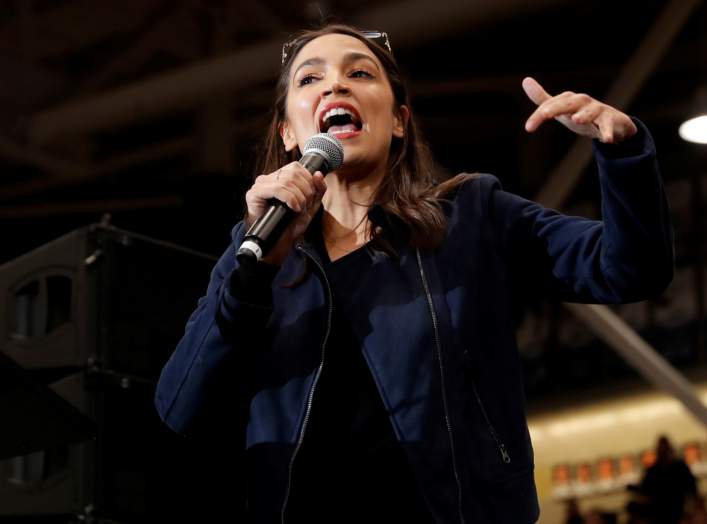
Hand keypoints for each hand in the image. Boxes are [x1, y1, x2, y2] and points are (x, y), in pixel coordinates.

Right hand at [244, 161, 326, 264]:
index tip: (310, 197)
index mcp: (280, 177)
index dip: (308, 180)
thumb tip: (318, 173)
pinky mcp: (254, 194)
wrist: (280, 243)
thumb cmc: (291, 224)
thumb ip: (318, 189)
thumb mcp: (311, 205)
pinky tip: (293, 208)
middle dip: (305, 190)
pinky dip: (289, 198)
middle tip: (304, 205)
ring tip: (298, 209)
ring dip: (298, 196)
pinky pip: (276, 189)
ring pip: (286, 180)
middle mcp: (269, 178)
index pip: (297, 167)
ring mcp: (260, 185)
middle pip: (293, 173)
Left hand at [522, 77, 636, 143]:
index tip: (529, 128)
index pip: (550, 106)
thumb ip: (542, 98)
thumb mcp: (560, 107)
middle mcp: (582, 102)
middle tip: (546, 114)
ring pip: (591, 111)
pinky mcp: (610, 120)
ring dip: (584, 115)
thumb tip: (525, 80)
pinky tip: (606, 140)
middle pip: (569, 103)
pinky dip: (608, 132)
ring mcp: (597, 110)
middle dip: (557, 108)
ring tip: (577, 120)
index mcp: (568, 100)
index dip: (539, 116)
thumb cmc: (581, 114)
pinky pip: (608, 126)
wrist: (612, 122)